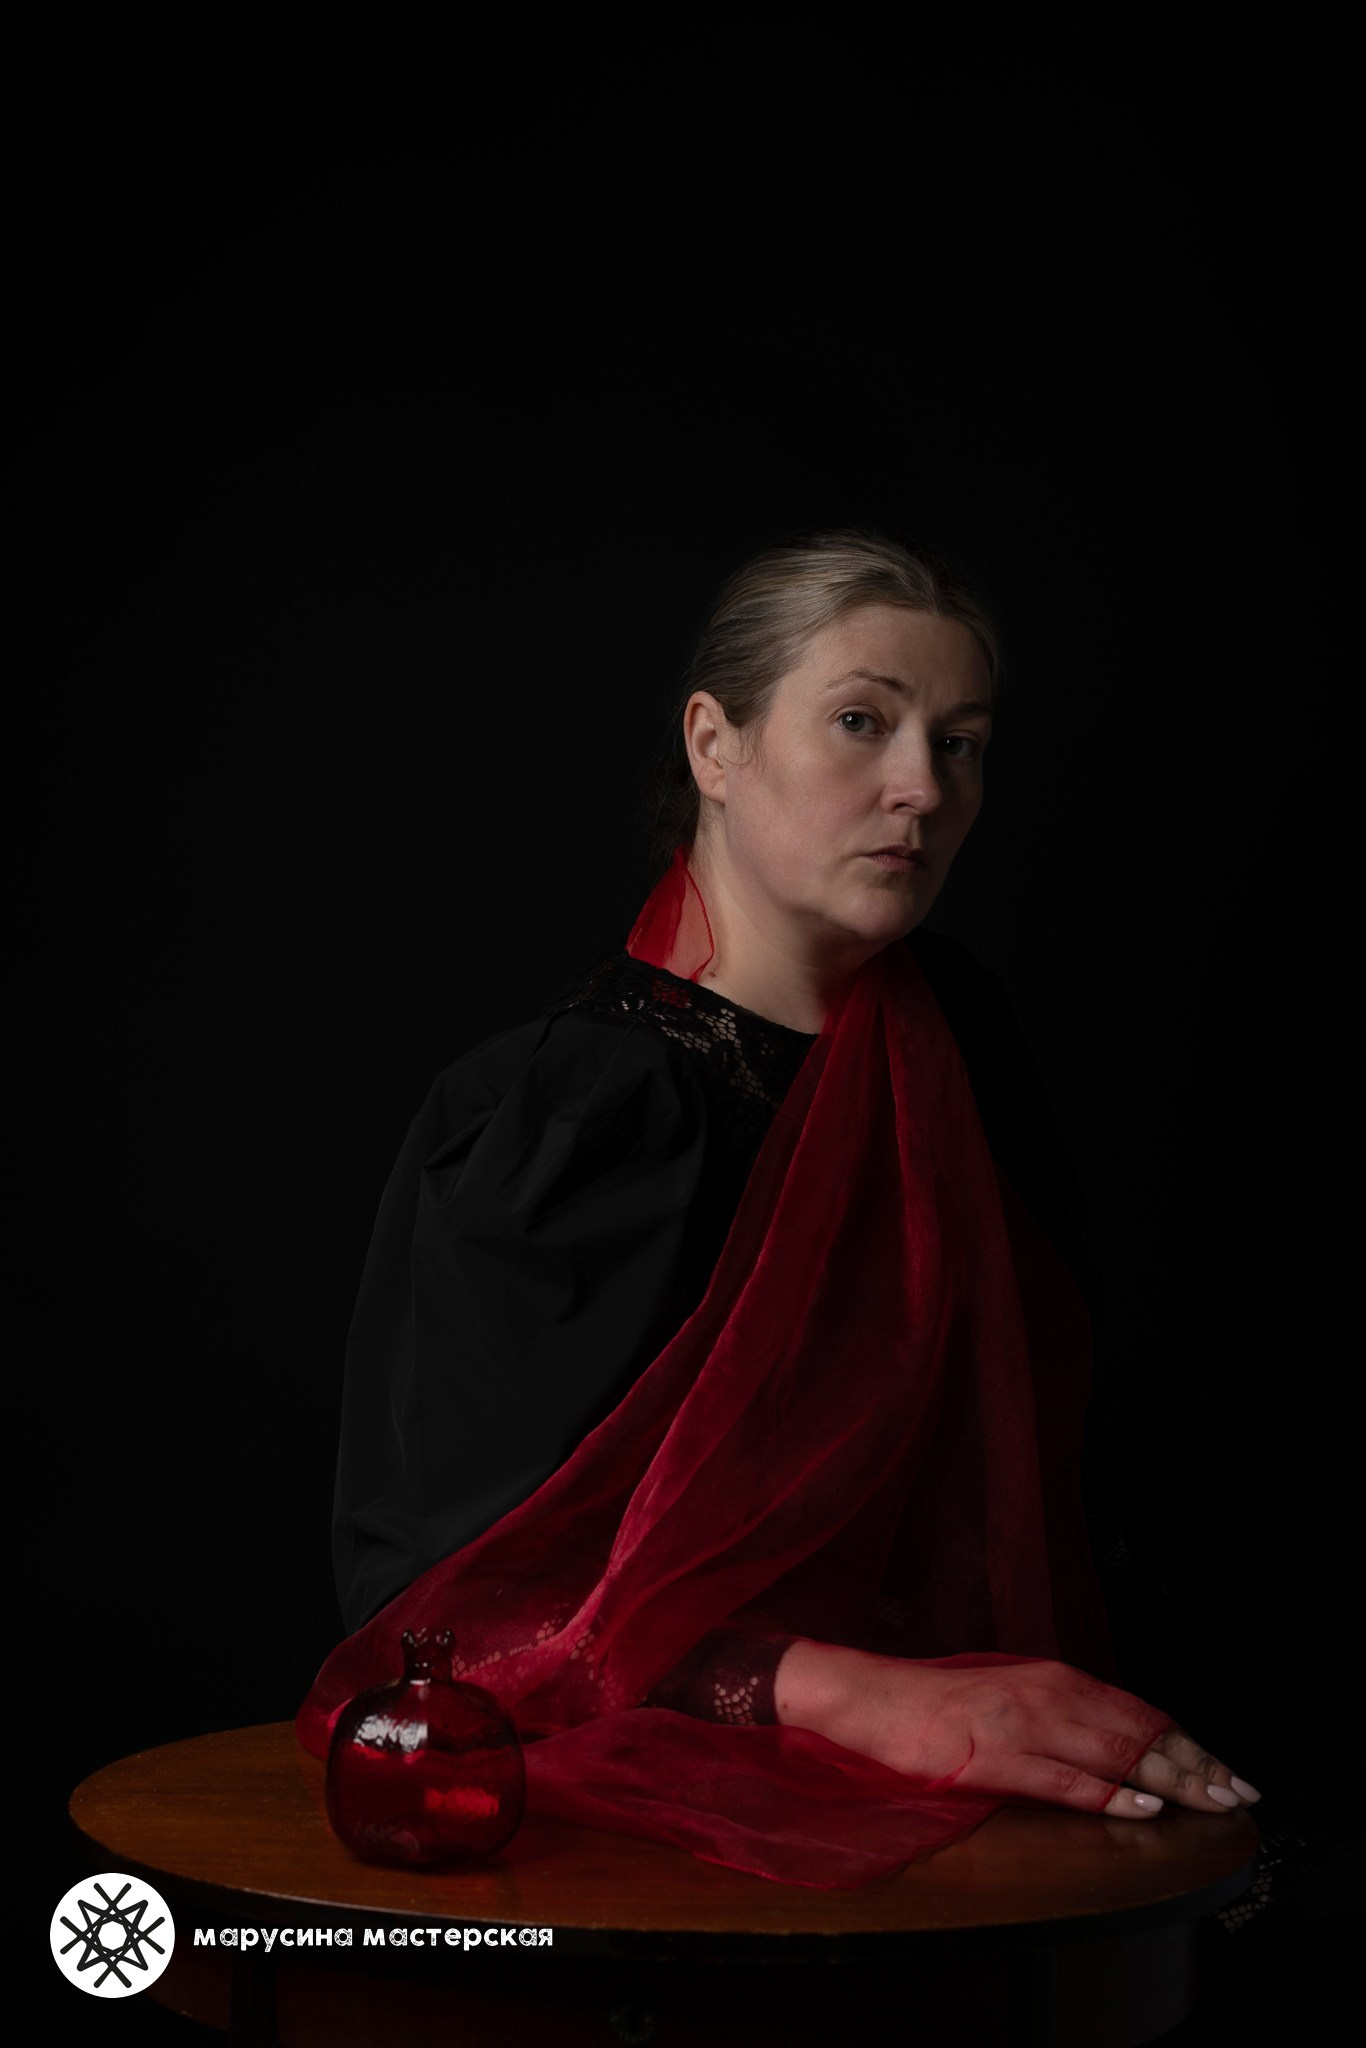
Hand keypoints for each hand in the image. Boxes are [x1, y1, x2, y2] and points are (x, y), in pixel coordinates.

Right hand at [774, 1642, 1260, 1818]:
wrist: (875, 1699)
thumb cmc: (941, 1704)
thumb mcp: (1012, 1695)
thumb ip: (1061, 1713)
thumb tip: (1114, 1742)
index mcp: (1054, 1678)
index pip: (1138, 1711)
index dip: (1187, 1741)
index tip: (1224, 1767)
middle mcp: (1048, 1694)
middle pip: (1139, 1731)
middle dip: (1195, 1763)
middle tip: (1239, 1791)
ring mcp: (1025, 1725)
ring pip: (1115, 1752)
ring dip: (1171, 1778)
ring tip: (1211, 1800)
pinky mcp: (998, 1757)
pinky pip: (1066, 1779)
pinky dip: (1110, 1793)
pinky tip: (1143, 1805)